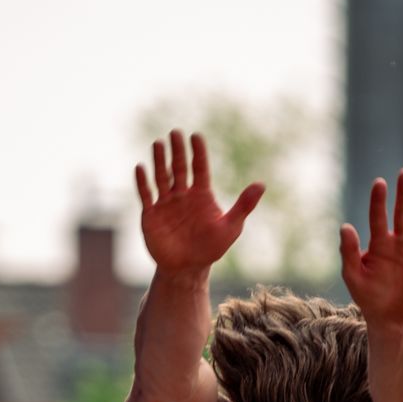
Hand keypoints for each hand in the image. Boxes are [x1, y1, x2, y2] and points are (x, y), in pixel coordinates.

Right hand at [135, 129, 263, 274]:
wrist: (187, 269)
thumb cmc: (211, 248)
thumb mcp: (231, 227)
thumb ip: (244, 205)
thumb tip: (261, 185)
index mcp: (201, 194)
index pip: (199, 167)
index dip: (198, 152)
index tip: (196, 136)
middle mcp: (182, 194)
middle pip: (179, 167)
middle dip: (177, 151)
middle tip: (175, 133)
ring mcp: (166, 203)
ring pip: (162, 177)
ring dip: (160, 161)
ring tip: (158, 143)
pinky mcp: (151, 214)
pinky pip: (146, 195)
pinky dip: (143, 182)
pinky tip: (141, 167)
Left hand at [339, 169, 402, 325]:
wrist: (390, 316)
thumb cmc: (368, 296)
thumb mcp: (354, 277)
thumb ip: (348, 252)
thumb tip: (344, 226)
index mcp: (378, 244)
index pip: (378, 217)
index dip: (378, 201)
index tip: (379, 183)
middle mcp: (397, 242)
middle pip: (401, 213)